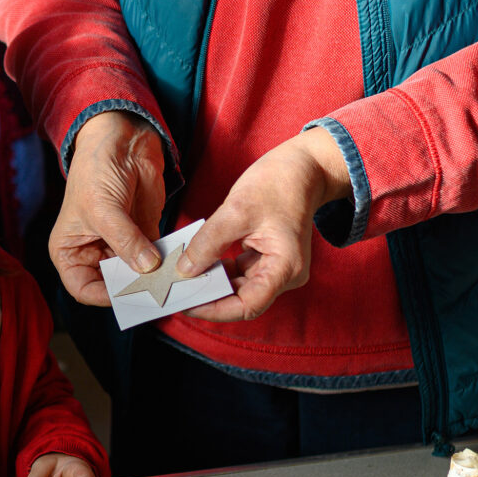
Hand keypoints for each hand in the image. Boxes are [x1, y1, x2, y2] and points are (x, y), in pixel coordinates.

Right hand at [51, 111, 168, 306]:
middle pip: (113, 284)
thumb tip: (148, 268)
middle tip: (155, 295)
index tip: (127, 296)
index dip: (102, 296)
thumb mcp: (104, 208)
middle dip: (133, 289)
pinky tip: (179, 265)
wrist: (121, 140)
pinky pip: (157, 257)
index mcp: (70, 251)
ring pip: (137, 274)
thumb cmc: (96, 171)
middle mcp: (94, 253)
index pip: (83, 288)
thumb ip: (125, 240)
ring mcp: (121, 245)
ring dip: (154, 278)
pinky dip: (168, 262)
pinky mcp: (146, 235)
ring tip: (171, 283)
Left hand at [174, 128, 350, 320]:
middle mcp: (284, 274)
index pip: (248, 305)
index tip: (186, 304)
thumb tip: (184, 269)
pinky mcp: (266, 258)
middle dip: (209, 296)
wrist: (302, 167)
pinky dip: (217, 269)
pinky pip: (238, 272)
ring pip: (238, 287)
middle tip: (175, 292)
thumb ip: (208, 242)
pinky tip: (196, 263)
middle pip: (242, 299)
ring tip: (181, 279)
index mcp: (285, 268)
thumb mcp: (236, 210)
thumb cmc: (277, 184)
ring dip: (211, 283)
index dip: (215, 309)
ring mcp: (276, 267)